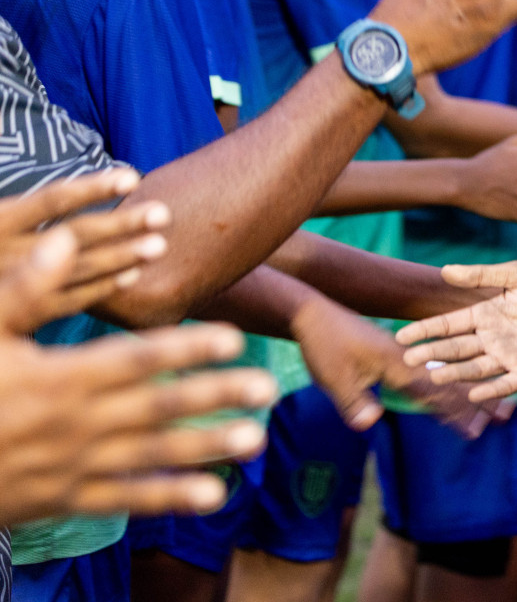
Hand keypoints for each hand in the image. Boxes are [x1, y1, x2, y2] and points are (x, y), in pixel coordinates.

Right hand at [0, 169, 171, 331]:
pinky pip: (63, 301)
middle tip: (164, 214)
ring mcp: (12, 283)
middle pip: (72, 237)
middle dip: (120, 224)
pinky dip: (98, 288)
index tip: (132, 174)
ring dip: (120, 256)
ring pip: (74, 270)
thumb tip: (24, 140)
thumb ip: (23, 204)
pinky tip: (131, 276)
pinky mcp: (17, 309)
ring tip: (158, 243)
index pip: (48, 200)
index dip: (90, 187)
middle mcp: (4, 254)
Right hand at [0, 263, 275, 526]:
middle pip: (157, 407)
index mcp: (60, 378)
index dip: (186, 349)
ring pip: (150, 455)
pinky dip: (169, 497)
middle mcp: (76, 423)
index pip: (136, 360)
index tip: (234, 338)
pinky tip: (214, 494)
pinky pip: (124, 498)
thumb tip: (62, 239)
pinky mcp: (67, 498)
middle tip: (268, 388)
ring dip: (206, 447)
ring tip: (256, 439)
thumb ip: (28, 290)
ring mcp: (74, 465)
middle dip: (213, 397)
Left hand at [292, 297, 499, 437]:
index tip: (478, 427)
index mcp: (398, 363)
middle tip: (503, 415)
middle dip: (477, 401)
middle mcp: (408, 358)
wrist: (314, 314)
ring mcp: (404, 355)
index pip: (434, 392)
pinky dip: (447, 383)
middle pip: (450, 383)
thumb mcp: (334, 378)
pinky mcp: (395, 354)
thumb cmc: (324, 346)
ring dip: (468, 392)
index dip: (456, 412)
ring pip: (444, 377)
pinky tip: (458, 388)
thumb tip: (371, 423)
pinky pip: (428, 372)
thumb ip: (354, 402)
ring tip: (492, 403)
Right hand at [395, 262, 516, 403]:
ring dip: (455, 373)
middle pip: (456, 348)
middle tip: (409, 359)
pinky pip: (506, 384)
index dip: (426, 330)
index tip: (401, 337)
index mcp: (487, 314)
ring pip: (475, 368)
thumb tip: (446, 270)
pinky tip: (476, 393)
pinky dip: (491, 390)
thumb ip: (485, 274)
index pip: (449, 324)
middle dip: (433, 353)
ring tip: (435, 375)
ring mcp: (509, 357)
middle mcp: (493, 338)